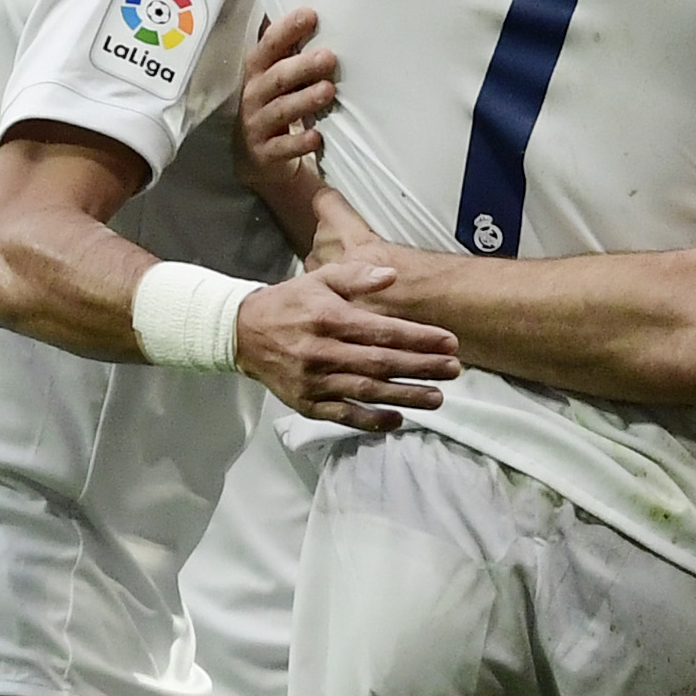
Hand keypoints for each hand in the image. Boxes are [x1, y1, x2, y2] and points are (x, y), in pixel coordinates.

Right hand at [233, 262, 458, 431]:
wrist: (243, 332)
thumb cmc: (289, 303)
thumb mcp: (319, 279)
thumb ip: (356, 276)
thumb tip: (391, 275)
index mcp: (328, 318)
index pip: (381, 330)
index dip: (418, 337)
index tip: (449, 342)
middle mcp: (322, 350)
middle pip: (380, 362)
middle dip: (421, 366)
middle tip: (453, 369)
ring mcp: (314, 380)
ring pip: (367, 391)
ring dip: (405, 395)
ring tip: (437, 397)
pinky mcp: (306, 402)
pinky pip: (343, 415)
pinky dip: (371, 420)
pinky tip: (397, 420)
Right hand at [238, 8, 335, 204]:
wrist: (256, 158)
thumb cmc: (274, 106)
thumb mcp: (278, 81)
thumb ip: (292, 57)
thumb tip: (319, 21)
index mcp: (258, 72)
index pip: (268, 46)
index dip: (286, 30)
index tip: (310, 15)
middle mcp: (253, 95)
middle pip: (276, 78)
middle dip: (302, 66)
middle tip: (329, 57)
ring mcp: (256, 125)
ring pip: (280, 110)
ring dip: (304, 100)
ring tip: (328, 91)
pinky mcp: (264, 153)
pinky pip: (282, 147)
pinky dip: (299, 142)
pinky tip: (316, 137)